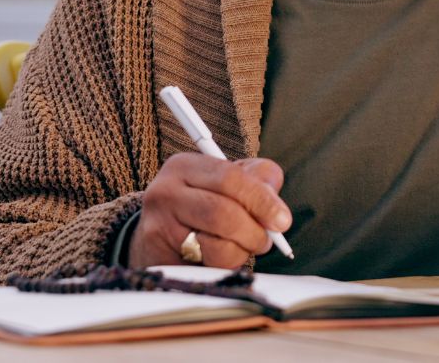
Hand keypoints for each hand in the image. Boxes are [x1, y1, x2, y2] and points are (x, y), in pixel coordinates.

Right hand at [128, 154, 291, 267]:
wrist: (159, 235)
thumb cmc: (206, 202)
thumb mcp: (231, 180)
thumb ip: (260, 180)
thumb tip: (276, 207)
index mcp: (184, 166)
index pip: (230, 179)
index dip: (262, 201)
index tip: (282, 221)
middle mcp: (164, 193)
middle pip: (222, 214)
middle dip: (254, 232)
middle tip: (266, 241)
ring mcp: (156, 228)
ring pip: (215, 247)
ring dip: (240, 253)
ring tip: (241, 248)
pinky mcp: (158, 261)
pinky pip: (204, 271)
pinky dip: (222, 268)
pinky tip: (220, 260)